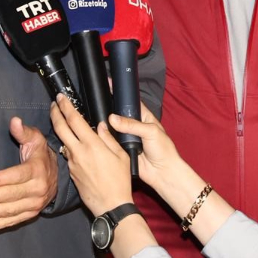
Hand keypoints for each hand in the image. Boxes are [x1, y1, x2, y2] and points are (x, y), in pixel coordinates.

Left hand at [0, 117, 56, 231]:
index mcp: (37, 170)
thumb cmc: (40, 154)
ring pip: (10, 210)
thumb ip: (23, 131)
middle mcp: (38, 189)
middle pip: (11, 196)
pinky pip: (13, 221)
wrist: (58, 174)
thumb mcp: (35, 139)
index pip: (16, 176)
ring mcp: (35, 204)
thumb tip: (14, 121)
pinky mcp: (31, 214)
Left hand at [49, 94, 134, 217]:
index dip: (65, 106)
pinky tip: (73, 143)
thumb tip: (101, 125)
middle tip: (54, 104)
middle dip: (55, 113)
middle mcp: (78, 152)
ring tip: (62, 120)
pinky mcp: (71, 172)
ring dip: (60, 129)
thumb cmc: (120, 181)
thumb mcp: (121, 156)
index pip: (74, 120)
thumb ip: (109, 138)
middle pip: (60, 127)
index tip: (60, 97)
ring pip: (62, 141)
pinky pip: (68, 154)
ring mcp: (72, 163)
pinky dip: (68, 145)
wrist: (110, 206)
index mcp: (91, 145)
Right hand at [103, 101, 235, 244]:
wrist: (163, 173)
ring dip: (106, 125)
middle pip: (118, 114)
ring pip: (112, 127)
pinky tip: (96, 132)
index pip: (130, 101)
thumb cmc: (163, 150)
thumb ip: (132, 125)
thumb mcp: (150, 132)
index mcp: (144, 117)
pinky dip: (105, 138)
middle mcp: (133, 125)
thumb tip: (112, 118)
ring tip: (94, 116)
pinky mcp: (121, 149)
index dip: (120, 93)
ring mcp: (127, 137)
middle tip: (97, 101)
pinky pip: (110, 141)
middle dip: (109, 109)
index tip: (108, 84)